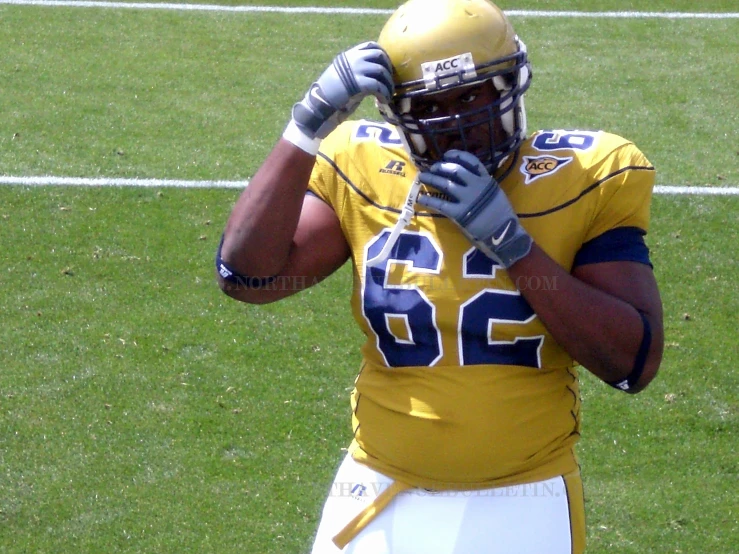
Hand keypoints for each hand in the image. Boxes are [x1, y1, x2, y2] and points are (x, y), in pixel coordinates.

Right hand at [284, 41, 392, 153]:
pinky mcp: (358, 84)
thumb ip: (356, 70)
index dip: (383, 55)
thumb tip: (375, 73)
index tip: (386, 67)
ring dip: (388, 84)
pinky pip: (378, 86)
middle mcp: (352, 59)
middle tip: (389, 83)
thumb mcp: (343, 76)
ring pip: (381, 71)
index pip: (371, 45)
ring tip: (388, 94)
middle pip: (380, 55)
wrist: (320, 106)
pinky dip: (384, 94)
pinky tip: (383, 100)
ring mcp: (355, 70)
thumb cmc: (332, 95)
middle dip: (389, 69)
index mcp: (348, 56)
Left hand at [417, 150, 531, 267]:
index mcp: (486, 180)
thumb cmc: (501, 216)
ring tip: (421, 177)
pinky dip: (428, 200)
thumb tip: (467, 179)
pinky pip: (440, 204)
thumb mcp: (495, 193)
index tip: (446, 155)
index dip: (456, 155)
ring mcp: (467, 199)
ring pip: (445, 183)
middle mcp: (476, 186)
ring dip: (431, 178)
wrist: (505, 235)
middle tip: (432, 168)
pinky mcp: (459, 214)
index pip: (470, 161)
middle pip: (454, 170)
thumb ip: (483, 185)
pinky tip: (420, 198)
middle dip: (440, 167)